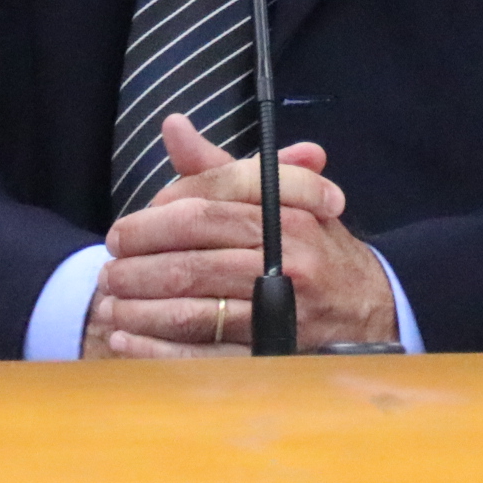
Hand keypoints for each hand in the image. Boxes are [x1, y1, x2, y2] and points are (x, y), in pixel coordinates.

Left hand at [83, 114, 399, 357]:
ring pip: (195, 307)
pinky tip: (127, 338)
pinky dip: (160, 350)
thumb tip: (173, 126)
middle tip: (108, 264)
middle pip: (195, 257)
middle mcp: (288, 260)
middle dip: (140, 262)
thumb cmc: (315, 249)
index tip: (125, 228)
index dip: (159, 215)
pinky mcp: (273, 356)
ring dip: (142, 305)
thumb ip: (222, 169)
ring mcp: (283, 312)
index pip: (210, 203)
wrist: (373, 310)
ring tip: (109, 300)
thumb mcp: (282, 199)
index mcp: (289, 215)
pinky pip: (207, 355)